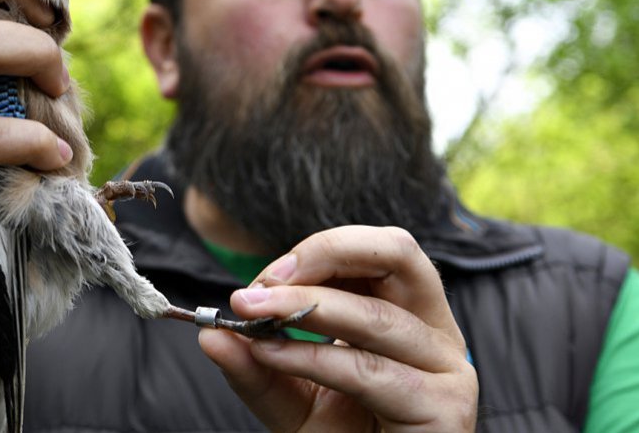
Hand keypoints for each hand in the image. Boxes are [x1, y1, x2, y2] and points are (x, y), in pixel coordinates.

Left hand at [199, 225, 477, 431]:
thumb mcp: (290, 396)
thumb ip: (254, 365)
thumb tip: (211, 335)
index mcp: (406, 311)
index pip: (372, 250)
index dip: (316, 251)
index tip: (260, 280)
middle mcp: (434, 330)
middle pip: (397, 251)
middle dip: (325, 252)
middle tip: (266, 280)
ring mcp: (446, 367)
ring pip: (376, 315)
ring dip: (304, 307)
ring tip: (251, 313)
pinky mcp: (444, 407)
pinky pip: (370, 371)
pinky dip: (313, 358)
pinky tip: (271, 355)